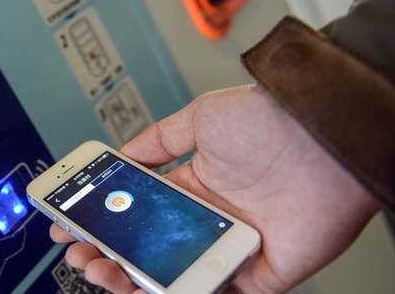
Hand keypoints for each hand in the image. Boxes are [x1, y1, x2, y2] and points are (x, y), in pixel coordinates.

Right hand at [51, 84, 378, 292]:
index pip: (139, 213)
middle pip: (148, 250)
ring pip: (172, 277)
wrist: (322, 136)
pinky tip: (142, 290)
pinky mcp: (257, 273)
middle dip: (107, 255)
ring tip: (100, 272)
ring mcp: (230, 247)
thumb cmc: (267, 121)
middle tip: (79, 255)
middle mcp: (209, 219)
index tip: (71, 225)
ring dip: (130, 281)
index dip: (103, 223)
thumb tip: (121, 152)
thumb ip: (158, 140)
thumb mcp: (200, 118)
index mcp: (195, 186)